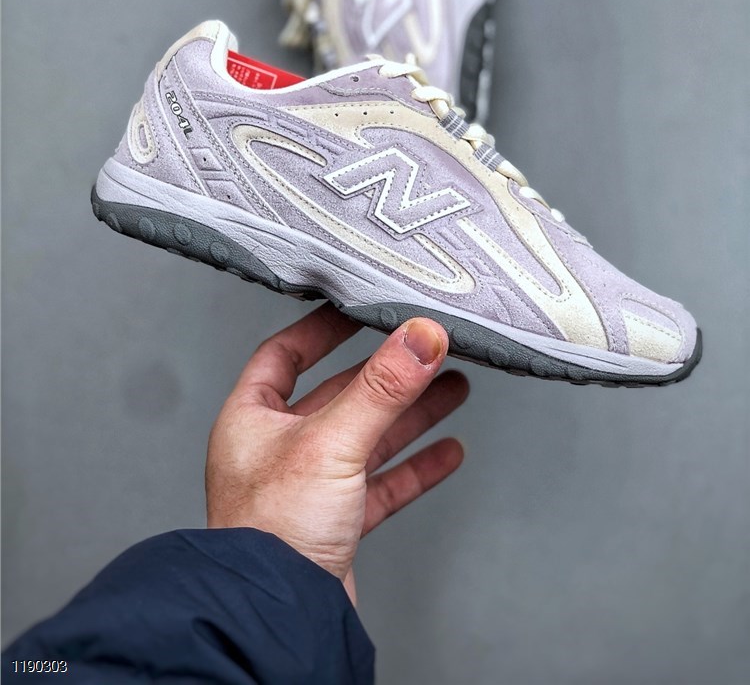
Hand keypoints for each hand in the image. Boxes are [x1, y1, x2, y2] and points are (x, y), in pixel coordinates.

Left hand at [205, 303, 468, 602]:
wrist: (274, 618)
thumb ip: (382, 388)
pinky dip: (414, 466)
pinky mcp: (333, 524)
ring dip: (410, 415)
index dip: (322, 330)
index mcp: (252, 419)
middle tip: (426, 351)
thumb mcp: (331, 442)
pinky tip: (445, 453)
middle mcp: (277, 449)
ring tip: (452, 389)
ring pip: (367, 438)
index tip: (357, 309)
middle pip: (340, 395)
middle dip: (388, 374)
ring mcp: (306, 488)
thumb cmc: (268, 535)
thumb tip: (419, 338)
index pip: (285, 354)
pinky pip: (381, 484)